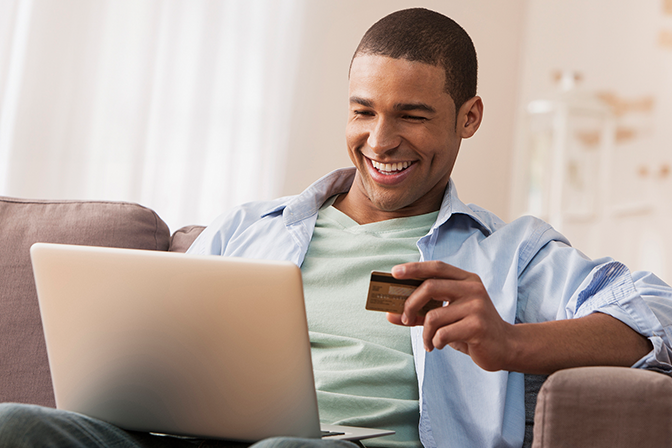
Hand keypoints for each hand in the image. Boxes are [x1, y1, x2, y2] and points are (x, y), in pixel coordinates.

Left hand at [387, 260, 515, 371]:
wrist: (504, 347)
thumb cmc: (471, 328)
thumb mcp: (446, 317)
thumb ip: (420, 313)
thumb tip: (389, 314)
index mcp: (466, 280)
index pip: (436, 267)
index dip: (414, 268)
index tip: (394, 273)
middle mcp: (472, 289)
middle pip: (430, 286)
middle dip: (410, 304)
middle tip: (405, 318)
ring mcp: (477, 306)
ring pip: (434, 316)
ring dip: (425, 333)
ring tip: (430, 341)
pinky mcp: (477, 326)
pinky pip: (442, 333)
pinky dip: (435, 342)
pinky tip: (439, 345)